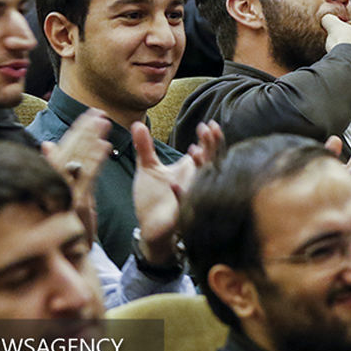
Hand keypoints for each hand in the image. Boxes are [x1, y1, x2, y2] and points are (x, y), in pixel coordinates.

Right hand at [40, 110, 111, 244]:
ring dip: (91, 140)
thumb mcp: (61, 194)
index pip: (63, 150)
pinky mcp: (75, 204)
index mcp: (51, 179)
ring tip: (104, 123)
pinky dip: (95, 161)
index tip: (88, 115)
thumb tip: (47, 143)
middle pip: (70, 151)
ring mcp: (64, 194)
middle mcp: (54, 184)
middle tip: (99, 112)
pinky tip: (105, 147)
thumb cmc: (62, 225)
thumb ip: (56, 167)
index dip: (76, 131)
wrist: (64, 259)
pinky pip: (86, 179)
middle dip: (85, 130)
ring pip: (77, 161)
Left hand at [130, 120, 221, 265]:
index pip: (208, 150)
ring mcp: (191, 196)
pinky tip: (173, 184)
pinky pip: (185, 203)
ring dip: (202, 166)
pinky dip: (181, 194)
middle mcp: (195, 181)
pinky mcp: (181, 212)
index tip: (206, 124)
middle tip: (205, 130)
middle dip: (212, 145)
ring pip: (205, 180)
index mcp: (190, 169)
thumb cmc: (153, 197)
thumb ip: (144, 146)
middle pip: (213, 160)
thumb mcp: (147, 167)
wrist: (149, 226)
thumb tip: (137, 123)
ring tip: (194, 150)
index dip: (210, 138)